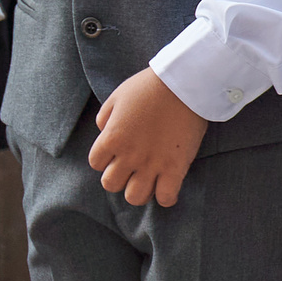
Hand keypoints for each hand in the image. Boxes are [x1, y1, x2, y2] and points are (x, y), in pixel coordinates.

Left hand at [89, 69, 207, 206]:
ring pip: (135, 197)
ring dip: (139, 190)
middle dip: (120, 177)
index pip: (96, 163)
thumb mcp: (117, 96)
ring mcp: (152, 164)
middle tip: (133, 167)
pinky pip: (166, 197)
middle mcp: (128, 155)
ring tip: (149, 179)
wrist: (186, 83)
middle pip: (111, 184)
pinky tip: (168, 187)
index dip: (106, 158)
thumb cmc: (151, 86)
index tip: (119, 152)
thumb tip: (105, 130)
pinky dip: (165, 197)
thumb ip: (105, 117)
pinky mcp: (176, 167)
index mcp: (111, 138)